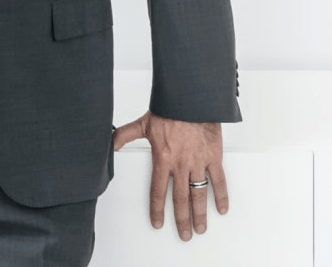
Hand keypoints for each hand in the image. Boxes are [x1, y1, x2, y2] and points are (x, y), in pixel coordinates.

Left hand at [112, 111, 227, 240]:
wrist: (193, 98)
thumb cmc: (171, 109)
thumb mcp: (144, 123)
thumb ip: (126, 134)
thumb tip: (110, 141)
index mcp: (163, 159)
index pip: (158, 191)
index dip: (157, 209)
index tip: (158, 222)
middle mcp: (180, 165)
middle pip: (180, 199)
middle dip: (181, 220)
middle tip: (184, 234)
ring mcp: (198, 162)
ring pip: (199, 194)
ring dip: (199, 214)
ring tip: (200, 228)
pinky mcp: (214, 157)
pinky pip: (218, 181)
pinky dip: (220, 196)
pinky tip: (221, 208)